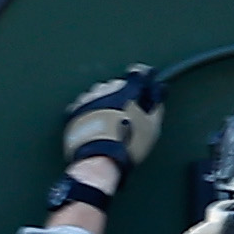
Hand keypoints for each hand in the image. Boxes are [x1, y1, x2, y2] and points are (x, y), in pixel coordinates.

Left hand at [59, 61, 163, 182]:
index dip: (142, 75)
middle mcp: (106, 90)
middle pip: (116, 85)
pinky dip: (90, 110)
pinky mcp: (75, 110)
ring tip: (109, 121)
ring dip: (105, 102)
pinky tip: (96, 123)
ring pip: (99, 93)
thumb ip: (156, 108)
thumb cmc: (128, 144)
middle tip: (126, 111)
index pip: (136, 74)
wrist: (100, 160)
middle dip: (121, 94)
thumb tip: (157, 99)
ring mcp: (89, 99)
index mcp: (126, 91)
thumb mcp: (152, 128)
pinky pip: (84, 104)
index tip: (145, 76)